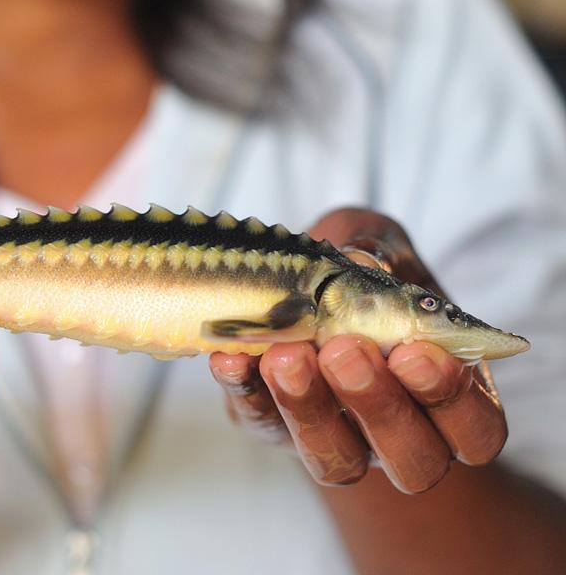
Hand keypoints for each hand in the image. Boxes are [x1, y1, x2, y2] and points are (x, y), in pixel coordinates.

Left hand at [210, 209, 506, 492]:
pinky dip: (244, 391)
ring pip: (335, 460)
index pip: (475, 430)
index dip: (453, 402)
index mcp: (449, 396)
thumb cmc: (356, 273)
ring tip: (286, 357)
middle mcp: (399, 435)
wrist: (292, 287)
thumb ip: (378, 248)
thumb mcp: (376, 245)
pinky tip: (231, 358)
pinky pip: (259, 422)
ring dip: (309, 411)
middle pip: (413, 460)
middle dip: (379, 406)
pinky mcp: (270, 426)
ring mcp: (333, 439)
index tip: (416, 352)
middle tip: (345, 351)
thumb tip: (362, 260)